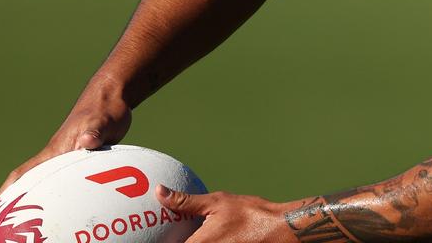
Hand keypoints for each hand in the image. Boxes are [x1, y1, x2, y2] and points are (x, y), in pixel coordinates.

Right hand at [0, 84, 131, 214]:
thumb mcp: (101, 121)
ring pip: (46, 181)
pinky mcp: (82, 156)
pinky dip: (58, 191)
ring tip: (22, 218)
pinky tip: (59, 201)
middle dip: (12, 200)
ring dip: (34, 197)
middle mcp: (58, 154)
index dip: (6, 192)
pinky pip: (66, 179)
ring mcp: (69, 155)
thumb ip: (94, 132)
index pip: (25, 174)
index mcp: (57, 150)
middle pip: (29, 181)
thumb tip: (87, 141)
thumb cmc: (105, 109)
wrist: (112, 95)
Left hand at [157, 185, 295, 242]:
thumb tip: (160, 192)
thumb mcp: (216, 202)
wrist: (280, 230)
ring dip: (191, 240)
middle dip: (175, 239)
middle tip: (169, 233)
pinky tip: (209, 235)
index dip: (161, 240)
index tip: (151, 235)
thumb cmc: (250, 214)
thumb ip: (185, 201)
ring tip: (188, 232)